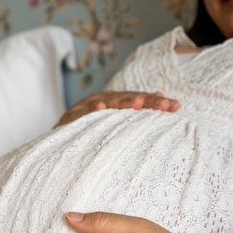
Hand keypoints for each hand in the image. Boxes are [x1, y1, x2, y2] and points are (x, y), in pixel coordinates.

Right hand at [56, 91, 179, 125]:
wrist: (58, 138)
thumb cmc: (89, 129)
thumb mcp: (113, 120)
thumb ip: (133, 107)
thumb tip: (160, 94)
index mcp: (114, 101)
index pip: (138, 99)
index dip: (156, 101)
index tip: (175, 106)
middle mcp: (102, 100)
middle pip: (127, 98)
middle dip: (146, 101)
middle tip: (164, 103)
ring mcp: (86, 108)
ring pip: (107, 103)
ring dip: (122, 103)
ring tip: (137, 103)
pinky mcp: (71, 118)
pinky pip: (82, 114)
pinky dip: (92, 110)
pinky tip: (101, 108)